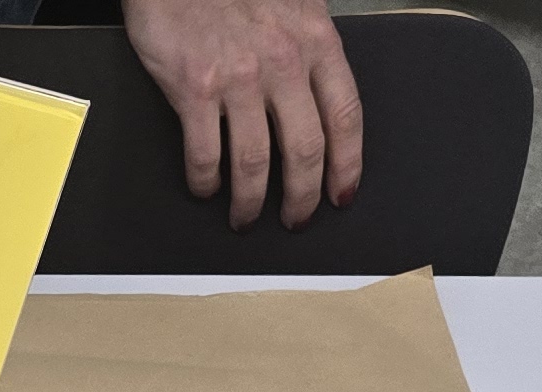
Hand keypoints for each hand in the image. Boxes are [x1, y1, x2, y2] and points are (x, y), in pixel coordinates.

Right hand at [119, 0, 364, 229]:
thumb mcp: (292, 2)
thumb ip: (307, 44)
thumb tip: (314, 93)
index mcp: (315, 41)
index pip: (345, 115)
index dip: (347, 163)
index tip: (342, 193)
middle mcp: (283, 63)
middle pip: (305, 148)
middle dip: (303, 196)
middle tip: (295, 219)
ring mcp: (238, 78)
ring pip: (255, 161)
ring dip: (251, 201)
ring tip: (245, 218)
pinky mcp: (194, 89)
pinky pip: (204, 152)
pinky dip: (205, 180)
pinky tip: (205, 188)